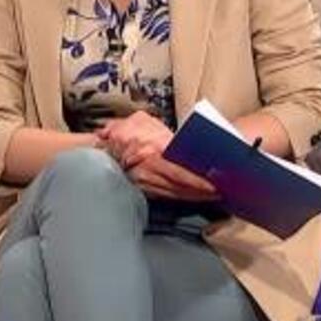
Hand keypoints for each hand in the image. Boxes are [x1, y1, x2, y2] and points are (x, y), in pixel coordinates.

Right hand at [96, 111, 217, 201]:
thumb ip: (158, 128)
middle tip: (223, 193)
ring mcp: (145, 185)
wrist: (96, 151)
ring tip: (215, 196)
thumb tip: (186, 135)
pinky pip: (168, 196)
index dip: (199, 182)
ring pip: (176, 195)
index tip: (216, 185)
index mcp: (151, 153)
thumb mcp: (140, 122)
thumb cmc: (122, 134)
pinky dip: (184, 197)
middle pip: (181, 188)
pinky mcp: (144, 191)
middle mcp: (149, 172)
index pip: (180, 173)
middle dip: (203, 192)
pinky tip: (196, 196)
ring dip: (196, 197)